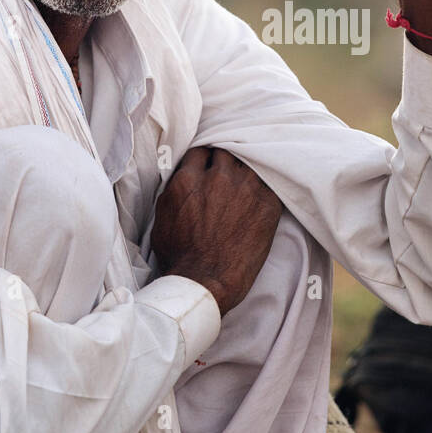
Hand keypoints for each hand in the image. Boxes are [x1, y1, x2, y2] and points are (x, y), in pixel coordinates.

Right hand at [149, 147, 282, 315]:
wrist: (207, 280)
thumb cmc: (180, 256)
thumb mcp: (162, 219)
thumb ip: (174, 190)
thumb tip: (181, 178)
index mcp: (188, 179)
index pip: (200, 151)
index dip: (205, 159)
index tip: (208, 165)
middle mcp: (217, 177)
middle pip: (225, 153)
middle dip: (224, 161)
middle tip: (226, 174)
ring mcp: (245, 187)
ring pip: (248, 163)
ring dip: (244, 171)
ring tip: (243, 184)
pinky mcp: (267, 201)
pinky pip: (269, 181)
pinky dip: (263, 185)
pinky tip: (259, 194)